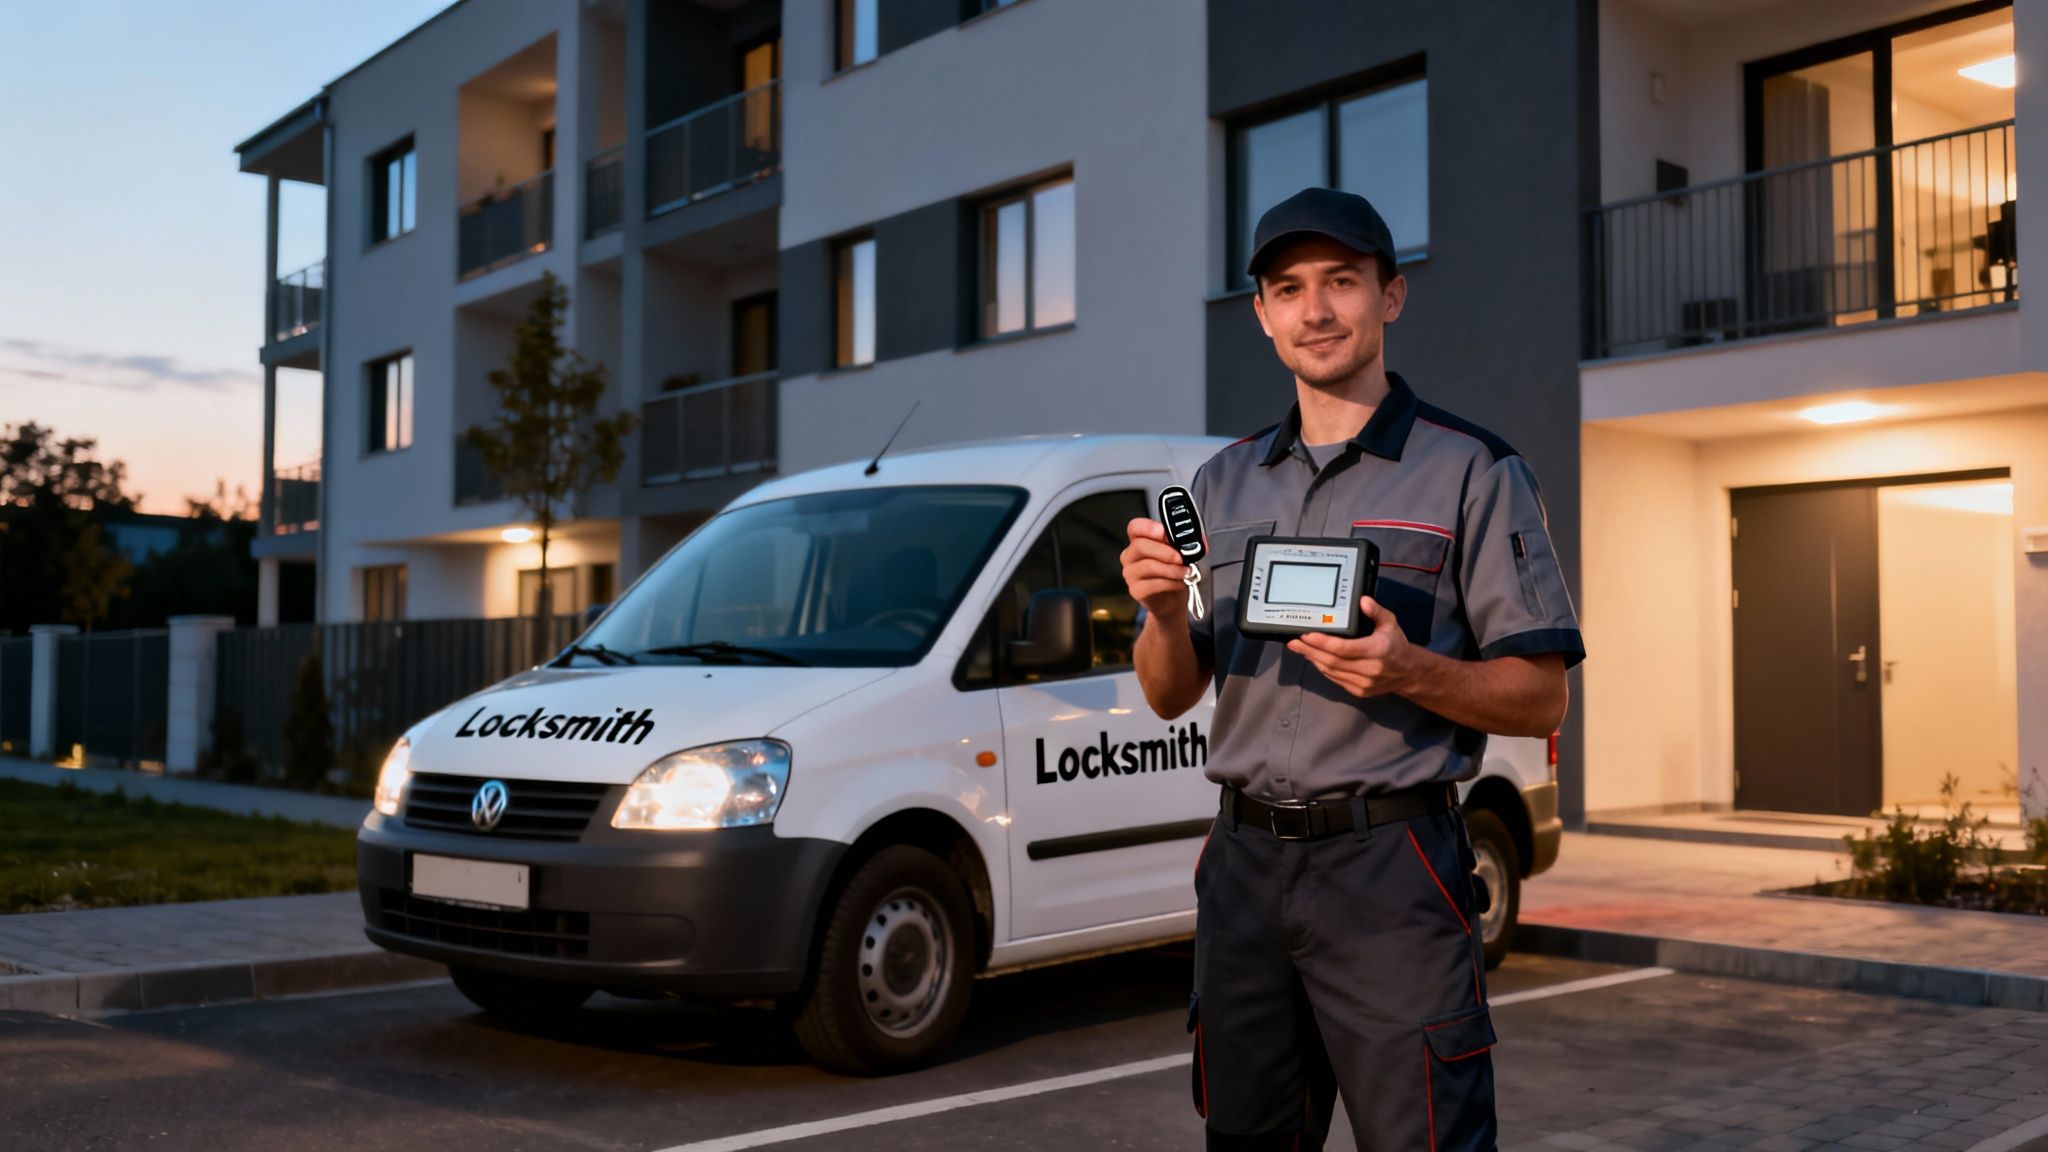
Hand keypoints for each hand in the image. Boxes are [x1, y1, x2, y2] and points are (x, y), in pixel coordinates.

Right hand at [1122, 517, 1192, 624]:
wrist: (1172, 600)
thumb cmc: (1173, 573)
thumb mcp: (1179, 554)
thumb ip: (1182, 544)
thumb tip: (1194, 542)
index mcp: (1139, 541)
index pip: (1135, 527)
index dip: (1148, 528)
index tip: (1164, 532)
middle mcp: (1130, 556)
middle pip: (1140, 546)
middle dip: (1164, 551)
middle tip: (1181, 557)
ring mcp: (1131, 574)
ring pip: (1148, 566)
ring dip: (1171, 569)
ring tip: (1186, 572)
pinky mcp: (1136, 590)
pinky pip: (1152, 584)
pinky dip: (1170, 583)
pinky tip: (1179, 583)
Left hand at [1285, 597, 1410, 697]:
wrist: (1408, 673)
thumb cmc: (1396, 645)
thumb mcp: (1390, 623)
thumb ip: (1376, 611)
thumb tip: (1362, 601)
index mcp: (1377, 651)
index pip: (1343, 648)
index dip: (1322, 642)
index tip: (1307, 635)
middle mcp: (1370, 669)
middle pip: (1332, 661)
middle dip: (1310, 651)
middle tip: (1294, 642)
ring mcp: (1364, 683)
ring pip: (1331, 672)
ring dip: (1313, 659)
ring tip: (1300, 648)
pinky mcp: (1359, 691)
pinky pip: (1335, 679)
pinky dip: (1322, 668)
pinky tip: (1314, 658)